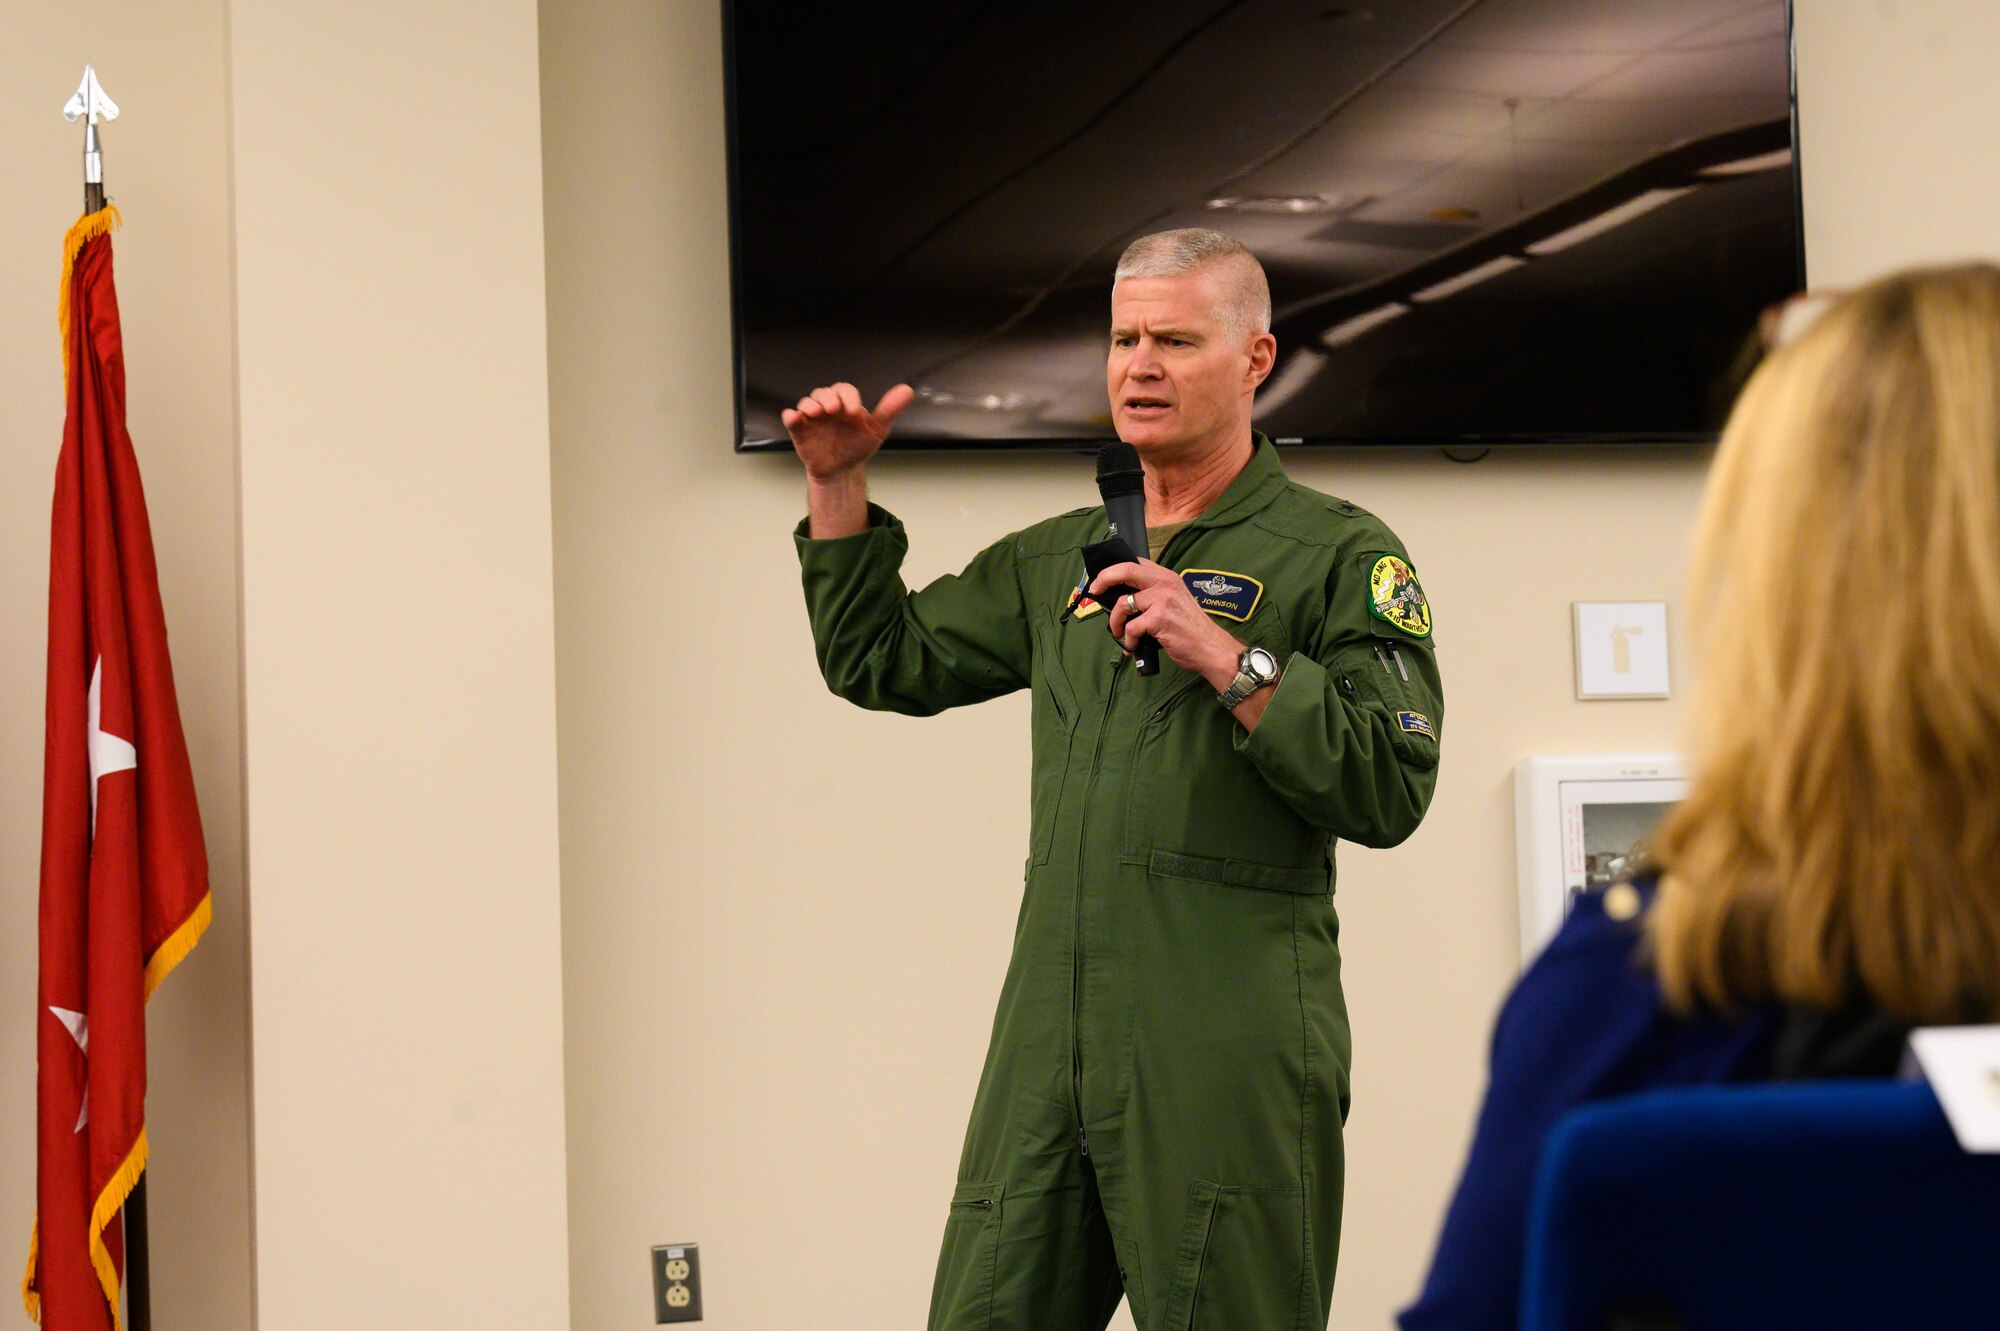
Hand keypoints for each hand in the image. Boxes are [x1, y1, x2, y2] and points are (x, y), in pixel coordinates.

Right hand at [782, 382, 913, 479]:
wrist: (841, 472)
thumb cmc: (857, 447)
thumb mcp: (877, 429)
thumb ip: (889, 410)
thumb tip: (907, 390)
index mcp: (846, 403)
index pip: (845, 391)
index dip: (849, 397)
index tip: (855, 413)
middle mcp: (828, 407)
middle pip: (823, 393)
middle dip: (829, 399)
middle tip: (835, 410)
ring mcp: (813, 418)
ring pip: (807, 402)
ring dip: (810, 405)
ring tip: (817, 413)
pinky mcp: (800, 430)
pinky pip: (791, 417)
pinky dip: (790, 416)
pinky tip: (795, 418)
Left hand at [1092, 559, 1242, 686]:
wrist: (1211, 648)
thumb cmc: (1191, 629)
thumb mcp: (1175, 601)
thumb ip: (1154, 595)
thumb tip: (1124, 600)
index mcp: (1167, 577)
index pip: (1136, 563)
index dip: (1114, 570)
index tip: (1103, 580)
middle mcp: (1165, 584)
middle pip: (1125, 570)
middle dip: (1103, 579)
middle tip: (1094, 591)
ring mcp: (1162, 600)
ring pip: (1123, 604)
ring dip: (1116, 622)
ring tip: (1121, 634)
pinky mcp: (1159, 619)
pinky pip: (1131, 628)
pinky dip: (1129, 641)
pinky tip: (1134, 647)